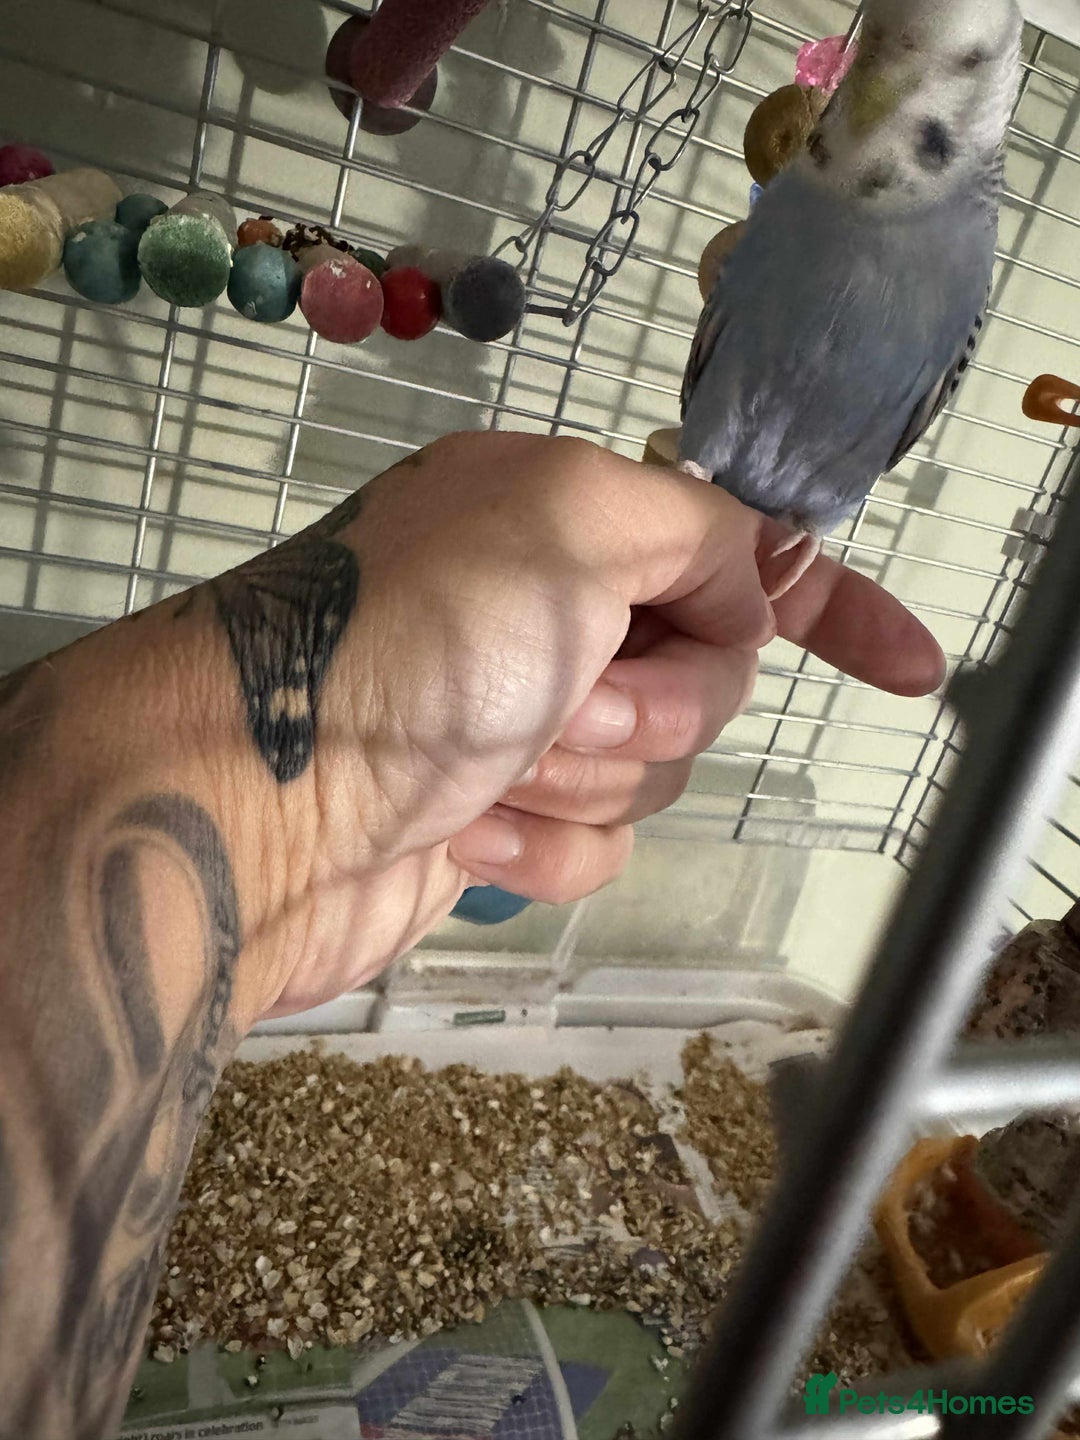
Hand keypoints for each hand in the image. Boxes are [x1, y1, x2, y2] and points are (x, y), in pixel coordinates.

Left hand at [230, 432, 942, 1018]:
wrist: (247, 806)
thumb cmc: (406, 643)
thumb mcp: (566, 524)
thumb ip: (692, 526)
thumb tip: (737, 585)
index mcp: (560, 520)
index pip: (731, 552)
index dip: (823, 605)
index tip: (909, 667)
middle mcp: (541, 614)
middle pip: (702, 678)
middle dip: (650, 703)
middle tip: (559, 698)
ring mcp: (516, 724)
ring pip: (651, 771)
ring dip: (582, 773)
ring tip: (482, 765)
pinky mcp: (492, 824)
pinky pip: (590, 846)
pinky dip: (537, 844)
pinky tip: (459, 831)